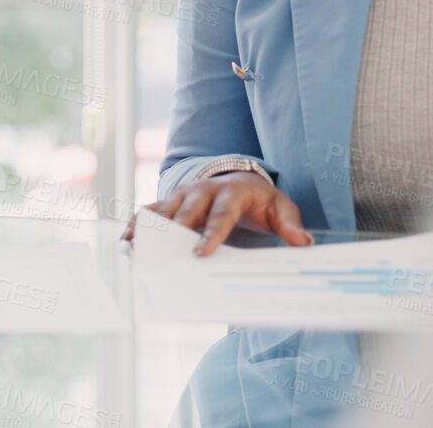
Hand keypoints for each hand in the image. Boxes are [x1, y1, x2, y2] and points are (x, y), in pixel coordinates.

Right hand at [129, 172, 312, 255]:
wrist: (240, 179)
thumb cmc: (261, 201)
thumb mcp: (281, 208)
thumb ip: (291, 224)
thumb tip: (303, 243)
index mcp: (232, 191)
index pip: (221, 213)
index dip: (211, 233)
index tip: (201, 253)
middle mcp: (203, 189)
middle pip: (187, 210)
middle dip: (176, 231)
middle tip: (166, 254)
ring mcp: (185, 193)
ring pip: (165, 209)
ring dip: (151, 227)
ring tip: (136, 246)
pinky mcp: (172, 200)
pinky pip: (153, 210)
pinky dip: (139, 223)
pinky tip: (129, 240)